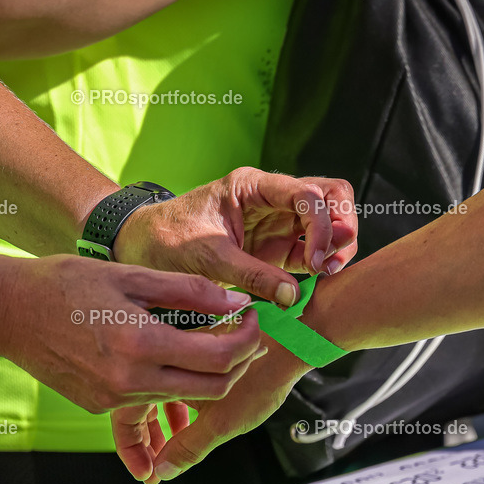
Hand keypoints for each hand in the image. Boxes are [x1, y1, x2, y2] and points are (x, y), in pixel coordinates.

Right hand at [0, 254, 265, 413]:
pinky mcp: (101, 407)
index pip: (219, 358)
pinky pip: (149, 398)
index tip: (251, 318)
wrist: (8, 312)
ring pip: (182, 396)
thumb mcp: (130, 275)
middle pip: (211, 389)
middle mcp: (129, 381)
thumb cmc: (66, 283)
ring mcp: (113, 399)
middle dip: (236, 362)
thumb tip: (235, 304)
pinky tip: (162, 349)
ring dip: (204, 372)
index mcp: (140, 344)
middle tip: (239, 333)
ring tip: (202, 336)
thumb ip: (188, 291)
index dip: (248, 339)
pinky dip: (168, 378)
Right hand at [111, 337, 312, 482]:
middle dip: (146, 438)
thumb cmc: (261, 375)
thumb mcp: (221, 422)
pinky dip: (175, 403)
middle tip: (156, 465)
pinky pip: (171, 381)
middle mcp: (162, 358)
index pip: (128, 414)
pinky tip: (189, 416)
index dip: (132, 447)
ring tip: (171, 445)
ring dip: (161, 422)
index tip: (146, 471)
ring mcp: (177, 353)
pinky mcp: (192, 350)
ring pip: (156, 392)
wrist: (292, 339)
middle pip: (138, 404)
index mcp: (160, 371)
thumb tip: (165, 470)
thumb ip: (188, 447)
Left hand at [113, 168, 358, 305]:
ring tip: (324, 272)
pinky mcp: (274, 248)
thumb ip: (251, 274)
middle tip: (330, 261)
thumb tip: (293, 296)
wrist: (143, 248)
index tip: (314, 259)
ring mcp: (276, 222)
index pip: (306, 193)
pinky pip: (310, 250)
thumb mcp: (207, 257)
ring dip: (335, 245)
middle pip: (329, 196)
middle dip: (340, 225)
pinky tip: (313, 282)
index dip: (321, 224)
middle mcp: (271, 198)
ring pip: (327, 222)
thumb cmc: (168, 241)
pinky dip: (320, 263)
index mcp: (252, 187)